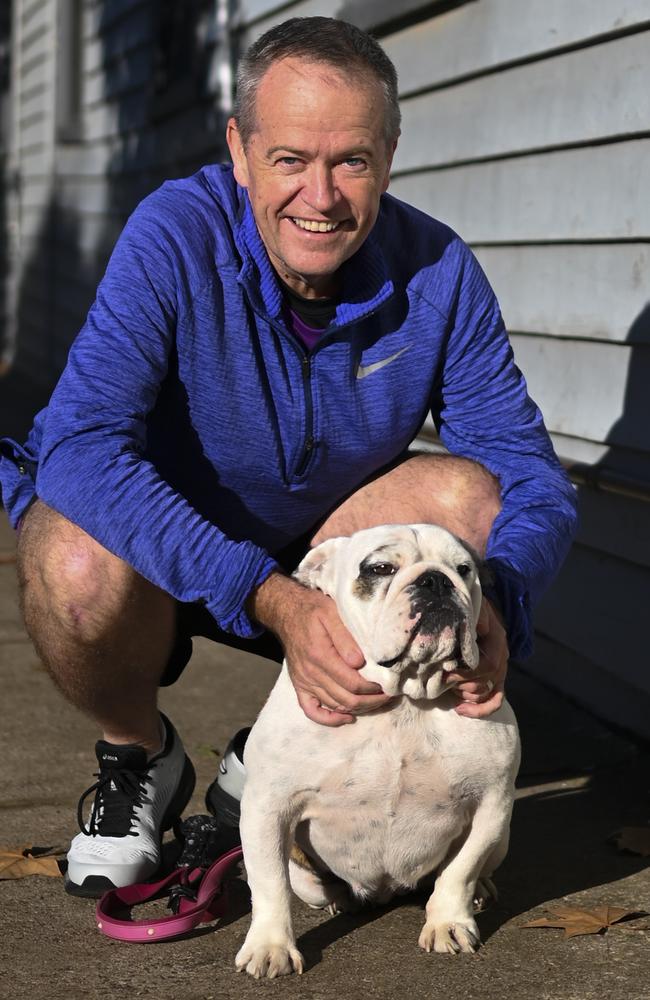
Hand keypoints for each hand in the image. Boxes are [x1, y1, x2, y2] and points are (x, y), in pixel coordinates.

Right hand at [248, 573, 392, 726]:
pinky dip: (329, 719)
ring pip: (335, 706)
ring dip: (358, 708)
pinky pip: (311, 711)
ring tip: (376, 700)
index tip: (389, 684)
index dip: (374, 689)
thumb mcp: (332, 613)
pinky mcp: (300, 685)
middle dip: (371, 701)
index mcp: (320, 655)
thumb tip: (359, 662)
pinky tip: (347, 717)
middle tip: (389, 695)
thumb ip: (345, 637)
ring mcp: (304, 681)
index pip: (353, 683)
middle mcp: (311, 673)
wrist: (287, 611)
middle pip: (347, 699)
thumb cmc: (313, 609)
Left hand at [448, 598, 507, 717]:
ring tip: (447, 683)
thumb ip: (472, 615)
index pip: (489, 664)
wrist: (475, 609)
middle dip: (460, 683)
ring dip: (464, 693)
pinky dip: (478, 709)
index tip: (445, 671)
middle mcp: (501, 657)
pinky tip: (460, 709)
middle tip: (441, 676)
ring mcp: (498, 670)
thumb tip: (477, 629)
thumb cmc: (468, 607)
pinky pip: (494, 700)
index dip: (466, 672)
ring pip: (485, 693)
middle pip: (485, 682)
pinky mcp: (492, 680)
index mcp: (496, 639)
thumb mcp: (470, 605)